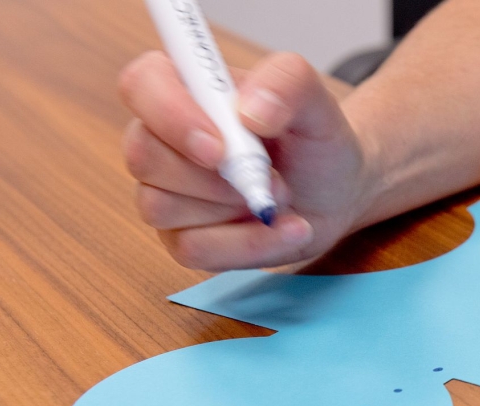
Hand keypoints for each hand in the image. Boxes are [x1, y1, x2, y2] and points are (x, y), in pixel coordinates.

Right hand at [118, 51, 372, 270]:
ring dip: (234, 209)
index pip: (141, 85)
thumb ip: (287, 82)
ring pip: (160, 208)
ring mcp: (165, 193)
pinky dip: (249, 244)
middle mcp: (163, 140)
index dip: (171, 116)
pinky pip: (194, 250)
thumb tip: (250, 111)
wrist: (338, 192)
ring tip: (281, 197)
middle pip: (143, 157)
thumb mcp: (318, 100)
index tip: (221, 146)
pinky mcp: (183, 240)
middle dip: (214, 177)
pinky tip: (287, 229)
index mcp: (185, 88)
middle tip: (271, 175)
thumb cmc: (315, 140)